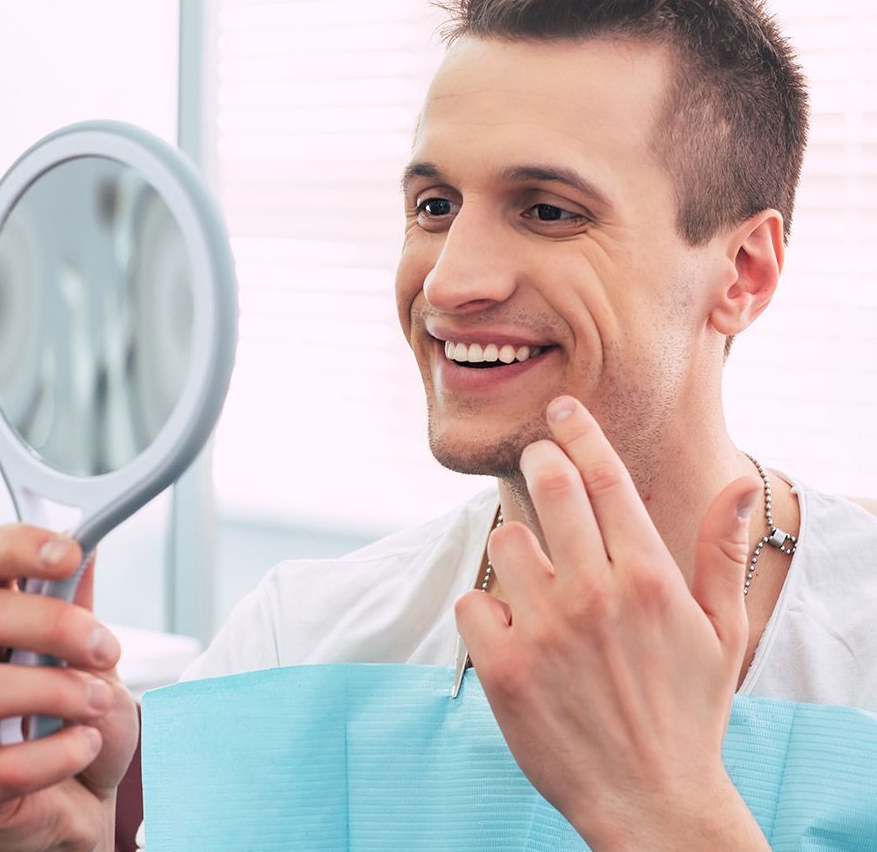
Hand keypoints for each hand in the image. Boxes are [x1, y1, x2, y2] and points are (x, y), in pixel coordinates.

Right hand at [0, 524, 138, 851]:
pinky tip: (83, 748)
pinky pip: (5, 766)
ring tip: (97, 705)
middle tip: (105, 648)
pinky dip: (61, 753)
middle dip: (55, 625)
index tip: (71, 552)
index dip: (20, 545)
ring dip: (58, 692)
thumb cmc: (77, 721)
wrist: (82, 798)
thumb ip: (79, 603)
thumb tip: (86, 541)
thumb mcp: (89, 654)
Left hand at [455, 396, 767, 850]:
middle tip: (537, 462)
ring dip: (517, 552)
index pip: (605, 477)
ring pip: (505, 539)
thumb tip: (737, 481)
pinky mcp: (503, 665)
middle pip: (547, 485)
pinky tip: (515, 635)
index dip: (580, 431)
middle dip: (538, 460)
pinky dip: (487, 611)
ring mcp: (545, 628)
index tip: (562, 408)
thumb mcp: (721, 631)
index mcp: (648, 579)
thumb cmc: (686, 709)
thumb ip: (719, 550)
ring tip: (539, 585)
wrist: (649, 801)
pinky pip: (472, 601)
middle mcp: (595, 594)